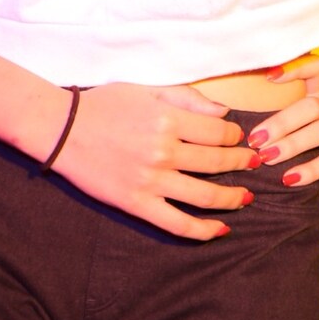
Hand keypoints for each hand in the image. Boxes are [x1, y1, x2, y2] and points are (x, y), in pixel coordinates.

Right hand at [51, 82, 258, 239]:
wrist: (63, 130)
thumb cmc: (106, 104)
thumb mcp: (149, 89)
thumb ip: (188, 98)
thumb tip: (224, 112)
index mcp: (169, 119)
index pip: (218, 132)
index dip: (236, 136)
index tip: (240, 138)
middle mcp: (164, 151)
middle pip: (217, 161)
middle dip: (241, 163)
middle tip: (255, 164)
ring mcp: (152, 181)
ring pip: (204, 194)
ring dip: (231, 197)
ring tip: (246, 198)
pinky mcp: (137, 204)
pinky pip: (177, 223)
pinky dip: (202, 229)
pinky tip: (220, 229)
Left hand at [246, 54, 318, 187]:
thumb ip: (292, 100)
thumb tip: (244, 109)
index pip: (314, 68)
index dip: (294, 68)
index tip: (268, 76)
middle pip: (309, 107)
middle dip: (280, 122)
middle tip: (254, 138)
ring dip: (291, 145)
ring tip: (266, 157)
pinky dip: (310, 170)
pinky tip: (290, 179)